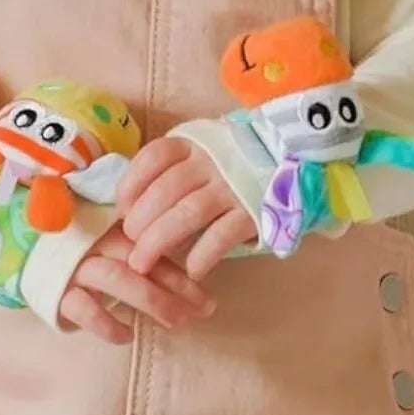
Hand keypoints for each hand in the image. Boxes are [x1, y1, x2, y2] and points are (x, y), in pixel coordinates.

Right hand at [59, 225, 214, 344]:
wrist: (28, 256)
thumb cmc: (84, 254)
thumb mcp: (113, 247)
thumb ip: (144, 255)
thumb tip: (192, 280)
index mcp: (114, 229)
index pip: (154, 250)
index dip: (182, 276)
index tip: (206, 299)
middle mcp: (95, 243)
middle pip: (140, 263)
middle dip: (173, 291)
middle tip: (198, 314)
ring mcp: (75, 266)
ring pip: (116, 279)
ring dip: (151, 302)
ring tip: (175, 323)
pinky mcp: (56, 291)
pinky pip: (84, 308)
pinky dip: (107, 324)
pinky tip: (127, 335)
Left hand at [117, 138, 258, 279]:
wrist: (292, 164)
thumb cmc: (231, 167)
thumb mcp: (201, 155)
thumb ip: (171, 172)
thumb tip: (128, 208)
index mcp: (194, 144)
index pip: (154, 157)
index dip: (131, 184)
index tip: (121, 209)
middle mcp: (211, 161)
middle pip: (166, 190)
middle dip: (140, 221)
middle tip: (130, 244)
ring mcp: (234, 186)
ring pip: (188, 212)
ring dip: (160, 240)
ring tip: (143, 262)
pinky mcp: (254, 211)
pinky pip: (222, 235)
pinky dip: (202, 255)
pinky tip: (190, 270)